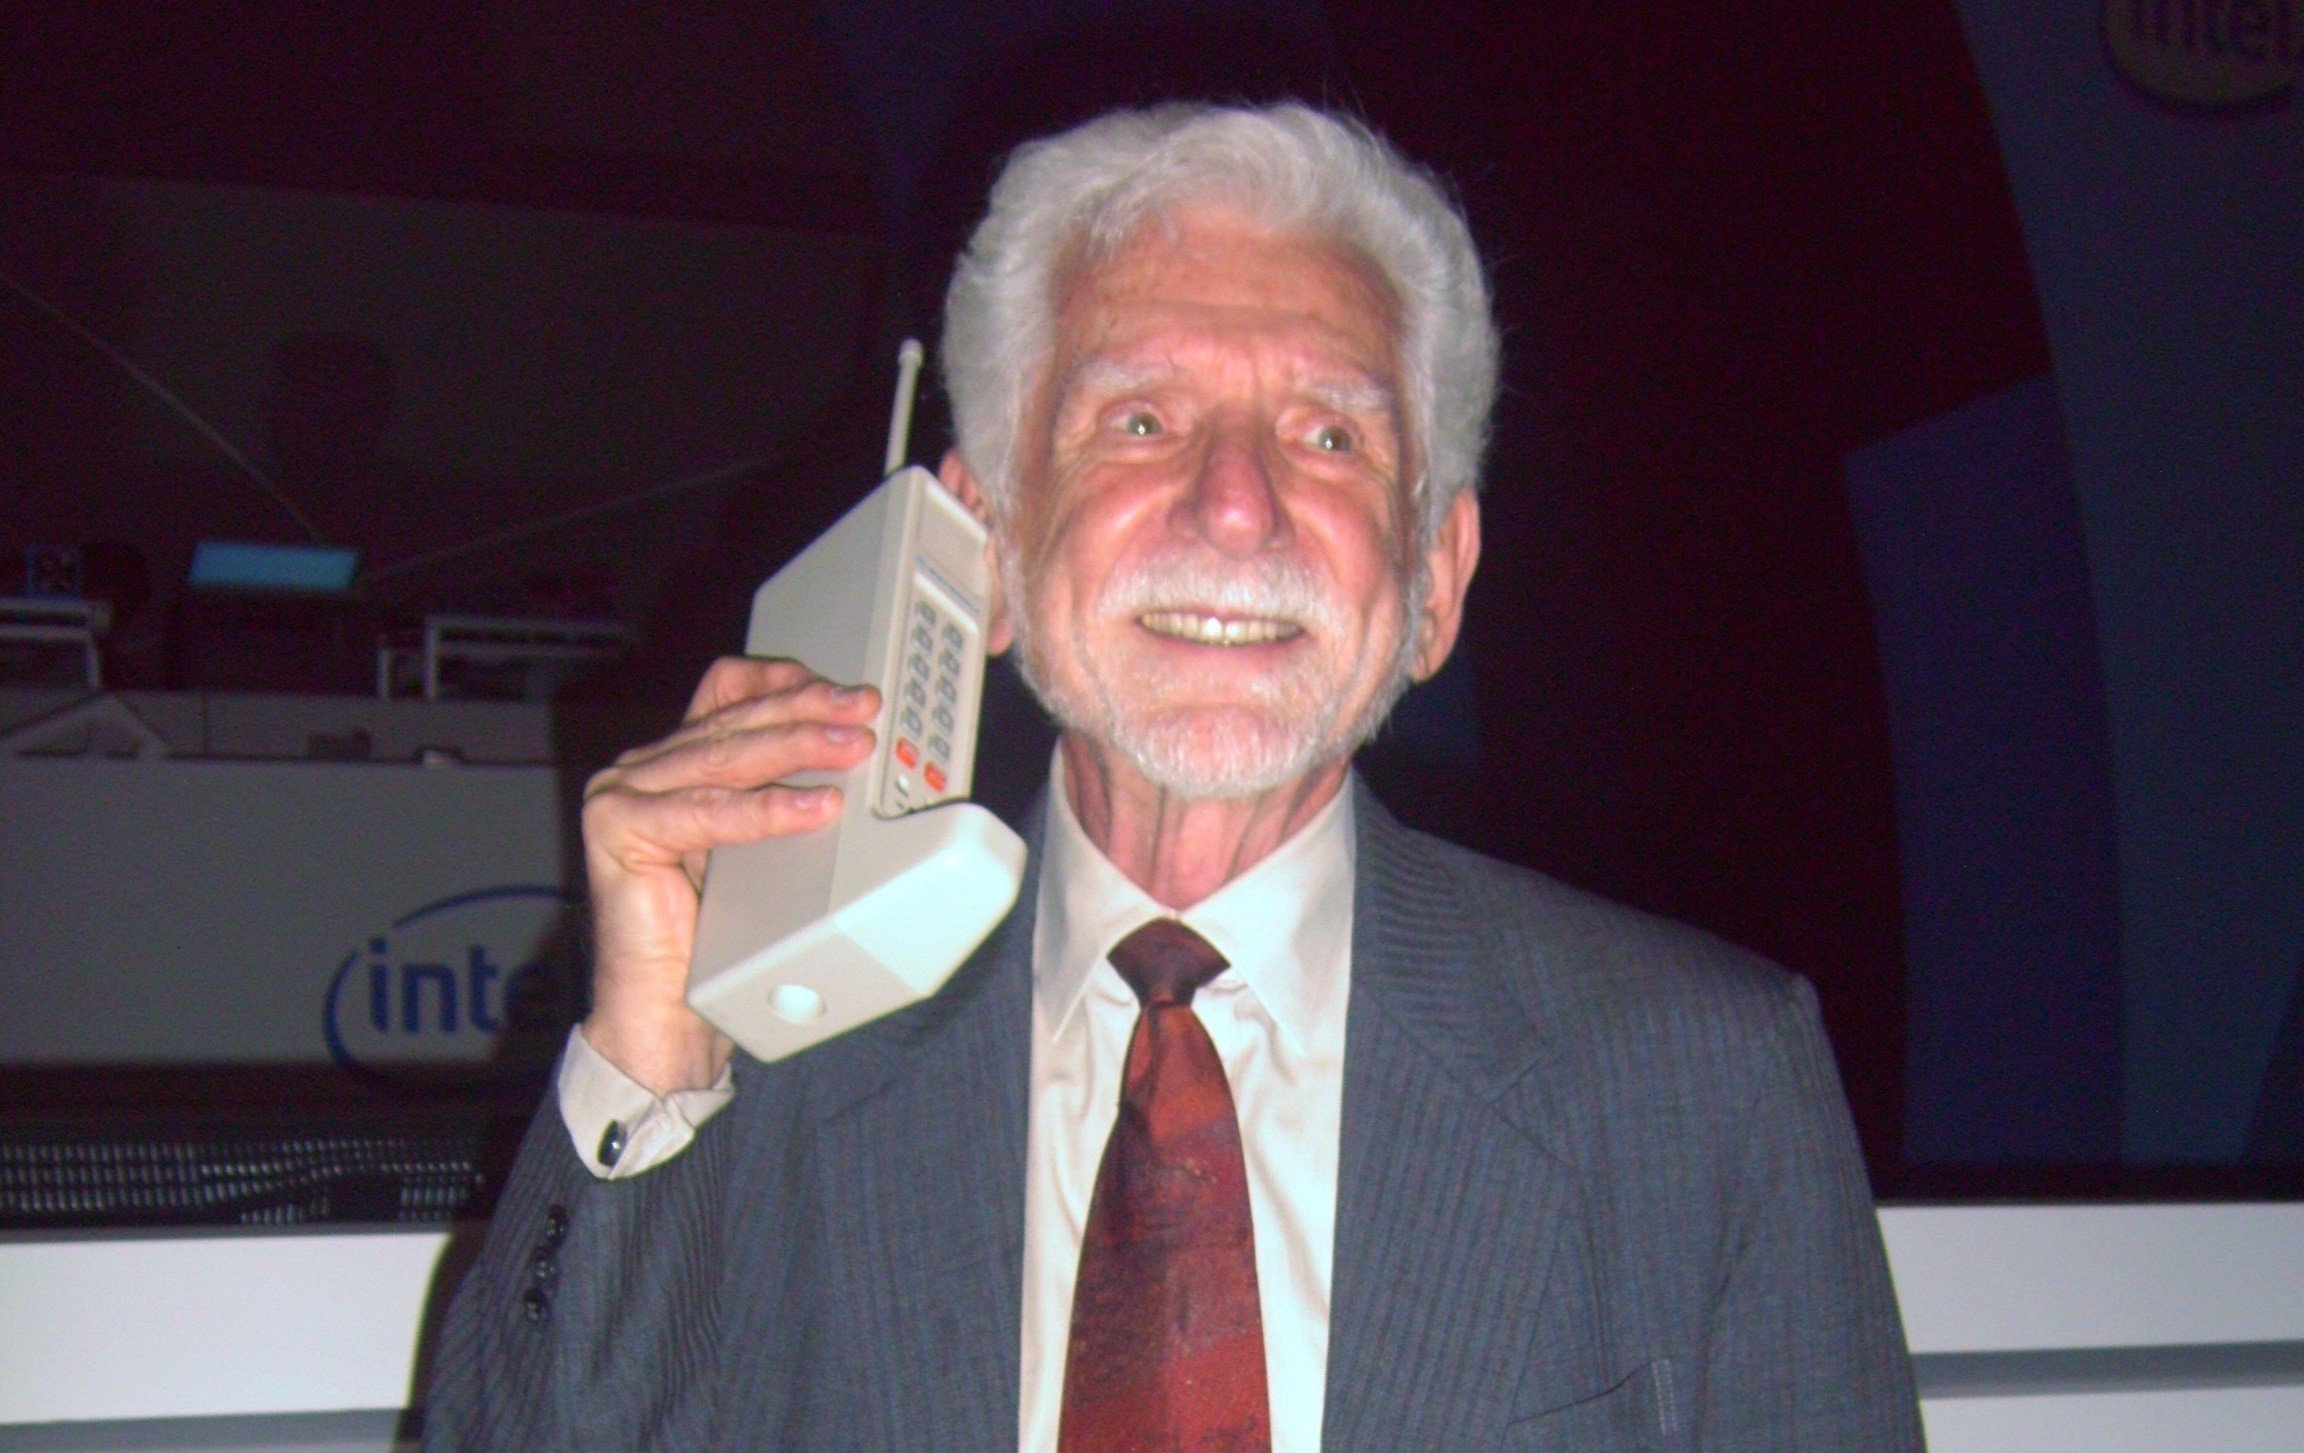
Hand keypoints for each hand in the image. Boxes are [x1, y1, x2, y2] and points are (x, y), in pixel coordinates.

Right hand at [578, 657, 879, 1092]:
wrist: (666, 1008)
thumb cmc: (714, 935)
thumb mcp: (760, 842)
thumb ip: (780, 791)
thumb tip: (850, 750)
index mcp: (674, 761)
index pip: (728, 692)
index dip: (782, 681)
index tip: (840, 690)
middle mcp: (642, 768)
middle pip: (735, 721)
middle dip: (809, 712)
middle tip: (863, 712)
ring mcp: (623, 794)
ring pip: (726, 758)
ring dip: (799, 748)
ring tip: (851, 750)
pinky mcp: (618, 829)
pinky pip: (707, 812)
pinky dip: (766, 810)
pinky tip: (813, 808)